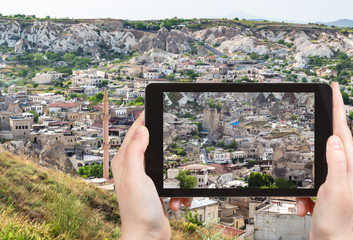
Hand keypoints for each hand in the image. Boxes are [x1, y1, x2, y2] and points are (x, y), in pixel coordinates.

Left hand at [111, 112, 191, 239]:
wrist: (148, 237)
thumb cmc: (138, 211)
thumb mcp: (136, 177)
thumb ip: (136, 152)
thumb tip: (142, 130)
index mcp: (124, 162)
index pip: (134, 133)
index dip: (144, 118)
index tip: (153, 107)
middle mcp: (133, 168)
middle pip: (151, 145)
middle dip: (165, 146)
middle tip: (175, 140)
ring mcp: (145, 178)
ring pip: (165, 162)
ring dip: (175, 174)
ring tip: (175, 189)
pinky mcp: (156, 188)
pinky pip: (172, 180)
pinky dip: (178, 190)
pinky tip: (175, 201)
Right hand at [296, 82, 352, 239]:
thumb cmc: (337, 219)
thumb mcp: (335, 189)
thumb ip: (336, 163)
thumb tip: (333, 138)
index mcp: (350, 165)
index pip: (342, 130)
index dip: (338, 107)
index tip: (334, 88)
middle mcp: (344, 168)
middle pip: (332, 138)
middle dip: (324, 126)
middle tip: (322, 106)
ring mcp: (335, 176)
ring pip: (315, 161)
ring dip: (306, 177)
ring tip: (307, 199)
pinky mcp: (324, 186)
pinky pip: (307, 180)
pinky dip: (301, 194)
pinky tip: (304, 207)